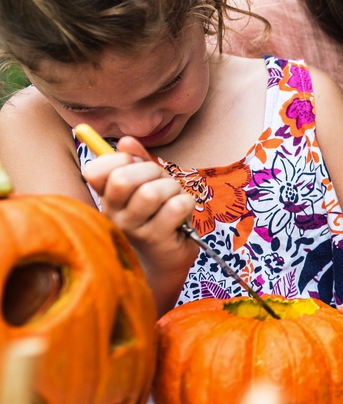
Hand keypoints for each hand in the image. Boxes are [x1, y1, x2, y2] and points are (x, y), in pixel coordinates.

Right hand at [81, 136, 197, 299]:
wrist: (163, 263)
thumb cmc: (155, 220)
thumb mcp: (144, 187)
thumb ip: (137, 162)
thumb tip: (126, 141)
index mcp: (106, 197)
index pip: (95, 170)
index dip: (121, 159)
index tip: (137, 166)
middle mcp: (114, 213)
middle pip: (124, 178)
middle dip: (153, 171)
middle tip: (163, 183)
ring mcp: (134, 228)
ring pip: (152, 192)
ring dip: (172, 188)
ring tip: (174, 198)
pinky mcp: (158, 239)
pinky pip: (176, 207)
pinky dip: (186, 203)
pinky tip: (184, 213)